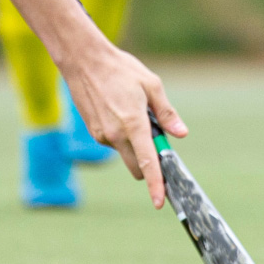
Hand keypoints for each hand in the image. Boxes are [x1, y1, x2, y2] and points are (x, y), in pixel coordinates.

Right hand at [61, 38, 187, 207]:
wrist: (83, 61)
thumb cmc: (120, 69)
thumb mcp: (151, 85)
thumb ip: (166, 113)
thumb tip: (180, 134)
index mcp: (134, 124)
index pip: (148, 163)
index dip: (156, 185)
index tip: (160, 202)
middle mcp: (115, 135)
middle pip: (137, 167)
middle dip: (149, 165)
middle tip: (157, 140)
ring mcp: (102, 135)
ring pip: (125, 153)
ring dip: (135, 146)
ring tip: (135, 112)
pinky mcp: (94, 132)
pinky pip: (114, 142)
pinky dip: (123, 136)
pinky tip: (121, 111)